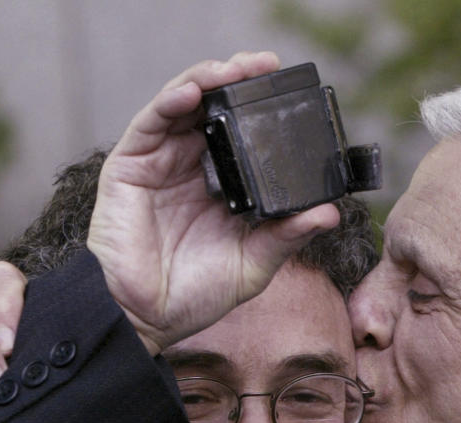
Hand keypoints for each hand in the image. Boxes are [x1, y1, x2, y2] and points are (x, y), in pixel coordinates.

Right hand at [87, 51, 340, 354]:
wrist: (147, 318)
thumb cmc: (196, 296)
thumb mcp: (254, 264)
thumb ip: (287, 236)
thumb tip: (330, 213)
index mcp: (223, 187)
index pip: (244, 136)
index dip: (264, 112)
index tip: (292, 93)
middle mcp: (192, 168)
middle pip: (215, 110)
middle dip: (239, 82)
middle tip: (266, 65)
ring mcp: (160, 164)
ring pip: (183, 105)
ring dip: (208, 79)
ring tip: (234, 69)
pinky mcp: (130, 166)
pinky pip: (150, 123)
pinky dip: (171, 101)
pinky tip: (193, 91)